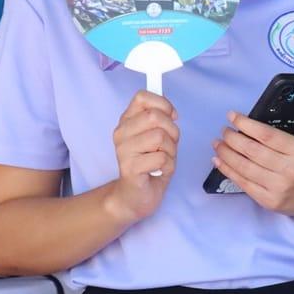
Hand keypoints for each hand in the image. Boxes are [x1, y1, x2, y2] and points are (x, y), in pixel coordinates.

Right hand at [104, 91, 177, 224]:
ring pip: (160, 137)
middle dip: (172, 131)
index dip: (163, 104)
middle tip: (169, 145)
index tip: (171, 117)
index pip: (142, 97)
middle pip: (155, 116)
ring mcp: (123, 150)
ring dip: (171, 151)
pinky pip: (161, 158)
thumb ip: (160, 120)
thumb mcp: (157, 137)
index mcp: (127, 121)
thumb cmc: (150, 164)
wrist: (135, 196)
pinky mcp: (130, 168)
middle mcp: (121, 133)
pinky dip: (168, 166)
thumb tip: (171, 110)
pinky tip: (159, 171)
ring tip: (163, 159)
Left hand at [214, 110, 293, 221]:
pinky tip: (218, 160)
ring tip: (218, 143)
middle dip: (232, 138)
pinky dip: (227, 171)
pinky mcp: (269, 201)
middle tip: (224, 131)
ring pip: (244, 167)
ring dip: (226, 153)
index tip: (232, 116)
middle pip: (252, 151)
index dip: (246, 124)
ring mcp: (278, 187)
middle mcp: (289, 169)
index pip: (267, 135)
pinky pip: (243, 184)